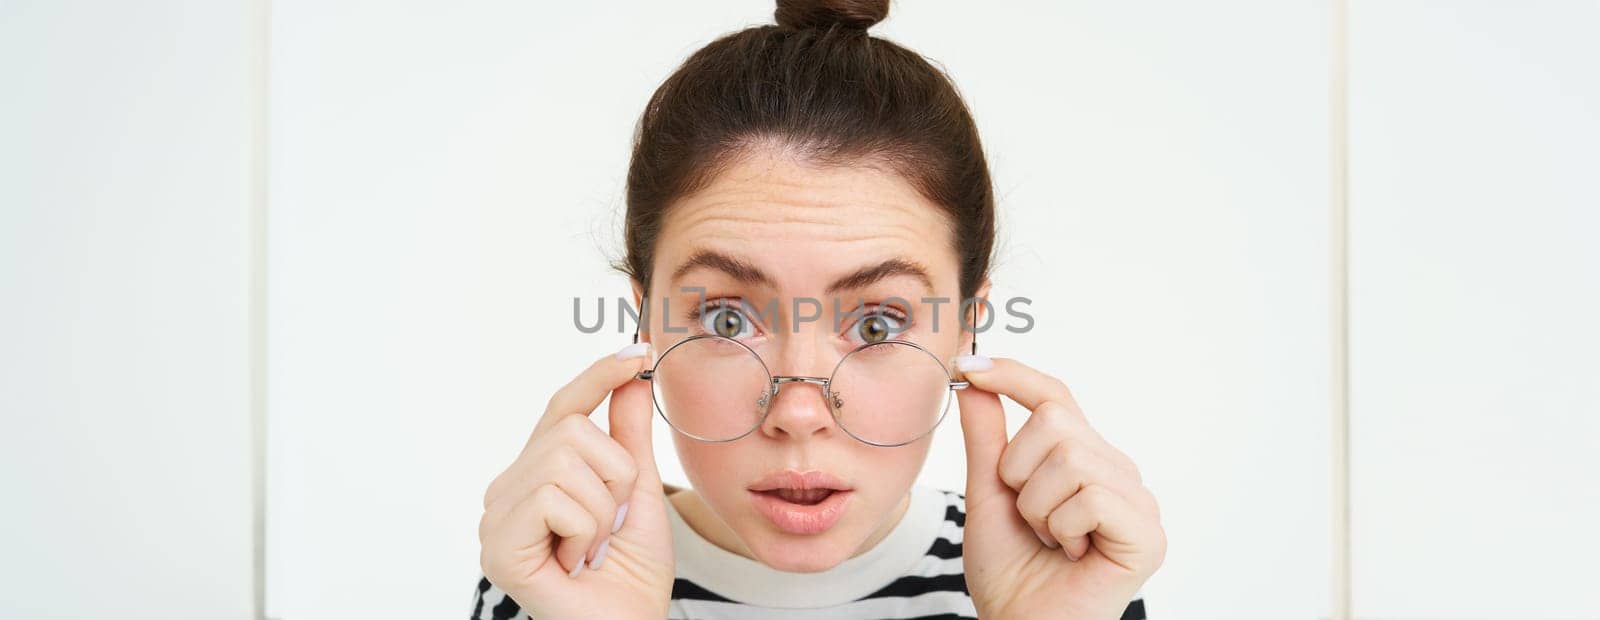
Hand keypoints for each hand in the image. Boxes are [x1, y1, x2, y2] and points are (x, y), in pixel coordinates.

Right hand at [479, 343, 673, 618]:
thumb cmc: (631, 571)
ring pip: (563, 461)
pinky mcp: (497, 547)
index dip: (597, 376)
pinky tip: (577, 561)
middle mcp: (508, 490)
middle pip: (568, 429)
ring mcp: (497, 518)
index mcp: (537, 474)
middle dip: (614, 474)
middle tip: (613, 522)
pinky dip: (584, 530)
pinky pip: (552, 498)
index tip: (637, 351)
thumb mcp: (638, 490)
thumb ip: (628, 434)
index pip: (563, 408)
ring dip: (602, 508)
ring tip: (595, 546)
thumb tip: (631, 373)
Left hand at [956, 356, 1165, 618]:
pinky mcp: (1147, 534)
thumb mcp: (989, 494)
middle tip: (1027, 518)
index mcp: (1084, 458)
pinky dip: (1061, 527)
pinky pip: (1090, 496)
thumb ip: (986, 438)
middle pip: (1056, 420)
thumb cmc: (1010, 571)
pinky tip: (1070, 554)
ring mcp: (1137, 501)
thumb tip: (974, 379)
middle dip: (1017, 471)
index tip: (967, 367)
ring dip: (1036, 507)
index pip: (1054, 397)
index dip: (1013, 375)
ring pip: (1070, 457)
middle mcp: (1116, 471)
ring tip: (1048, 540)